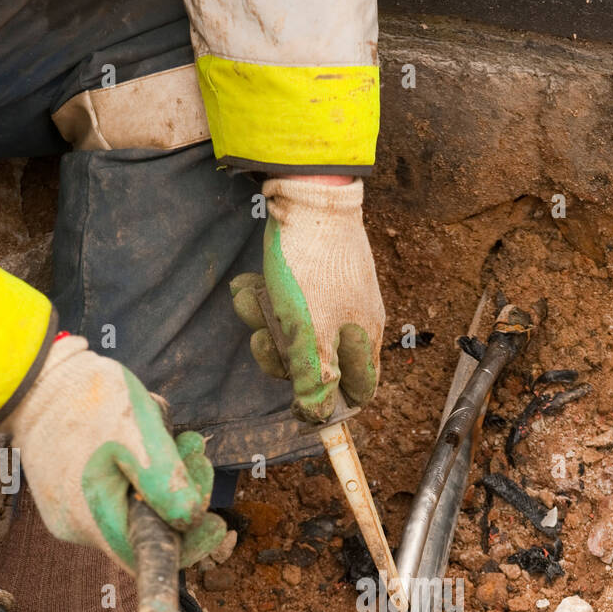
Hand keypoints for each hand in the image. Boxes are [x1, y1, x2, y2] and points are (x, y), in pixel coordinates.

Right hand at [7, 337, 225, 569]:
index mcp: (93, 519)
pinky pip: (116, 491)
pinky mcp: (71, 490)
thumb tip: (191, 519)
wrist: (35, 375)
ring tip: (183, 440)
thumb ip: (166, 480)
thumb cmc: (87, 399)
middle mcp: (78, 525)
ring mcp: (71, 509)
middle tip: (199, 456)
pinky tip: (150, 437)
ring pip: (134, 506)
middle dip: (182, 496)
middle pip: (146, 528)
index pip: (149, 556)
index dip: (189, 546)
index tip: (217, 524)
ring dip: (166, 477)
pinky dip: (141, 469)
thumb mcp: (138, 433)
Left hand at [231, 177, 384, 424]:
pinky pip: (288, 300)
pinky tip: (250, 283)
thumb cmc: (311, 266)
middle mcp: (354, 321)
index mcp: (363, 340)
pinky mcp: (315, 273)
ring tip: (251, 298)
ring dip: (265, 322)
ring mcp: (335, 295)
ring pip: (296, 331)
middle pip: (318, 365)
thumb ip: (312, 380)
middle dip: (282, 357)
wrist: (307, 193)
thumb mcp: (306, 333)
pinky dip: (266, 296)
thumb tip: (316, 418)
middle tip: (264, 338)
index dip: (330, 405)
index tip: (299, 405)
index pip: (359, 392)